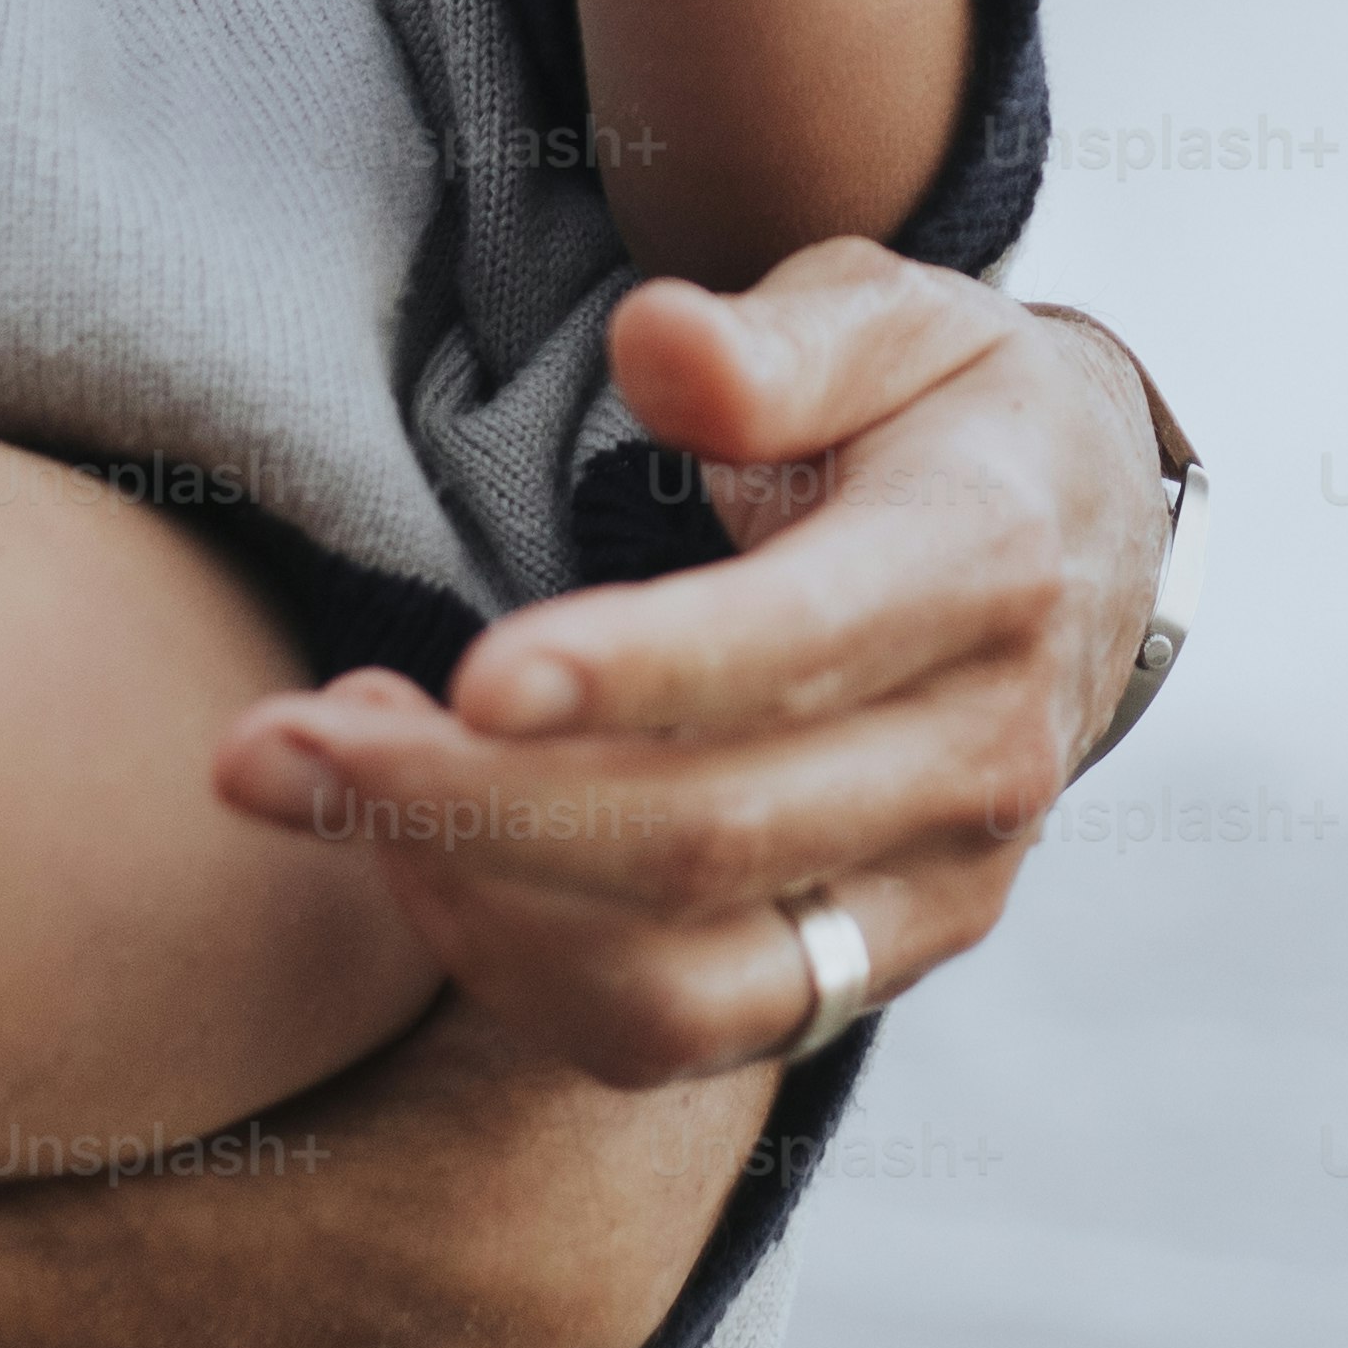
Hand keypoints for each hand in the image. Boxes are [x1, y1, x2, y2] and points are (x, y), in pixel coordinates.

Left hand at [206, 250, 1174, 1086]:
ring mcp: (935, 894)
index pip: (799, 652)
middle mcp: (980, 761)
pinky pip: (672, 1031)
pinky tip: (410, 847)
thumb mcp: (893, 316)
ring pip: (679, 986)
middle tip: (263, 747)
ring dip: (464, 907)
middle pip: (706, 839)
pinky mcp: (870, 970)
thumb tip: (657, 346)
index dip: (632, 675)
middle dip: (463, 808)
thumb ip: (779, 341)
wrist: (1083, 545)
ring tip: (322, 776)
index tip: (462, 673)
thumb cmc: (944, 407)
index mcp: (987, 568)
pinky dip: (514, 968)